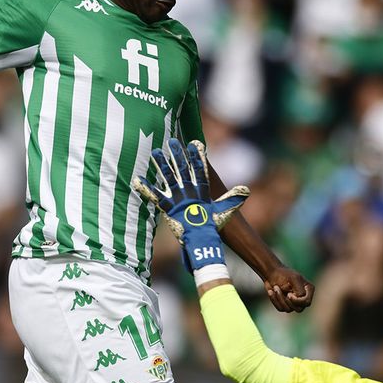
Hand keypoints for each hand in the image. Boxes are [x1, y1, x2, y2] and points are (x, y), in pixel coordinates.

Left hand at [133, 138, 231, 275]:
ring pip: (168, 177)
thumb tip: (246, 190)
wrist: (202, 241)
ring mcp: (177, 199)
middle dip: (177, 154)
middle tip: (172, 141)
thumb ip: (232, 199)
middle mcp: (189, 192)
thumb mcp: (224, 212)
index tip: (195, 143)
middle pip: (183, 169)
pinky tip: (137, 179)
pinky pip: (154, 195)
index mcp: (202, 191)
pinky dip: (145, 188)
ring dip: (161, 164)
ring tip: (154, 152)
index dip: (198, 156)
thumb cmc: (212, 228)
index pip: (201, 170)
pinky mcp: (166, 208)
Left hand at [262, 265, 313, 312]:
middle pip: (299, 309)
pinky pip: (280, 308)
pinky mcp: (285, 305)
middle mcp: (303, 298)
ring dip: (279, 298)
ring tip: (275, 287)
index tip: (289, 294)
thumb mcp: (293, 278)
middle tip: (279, 289)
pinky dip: (274, 300)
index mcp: (308, 290)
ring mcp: (294, 303)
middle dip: (287, 301)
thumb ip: (300, 290)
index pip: (307, 302)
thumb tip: (299, 299)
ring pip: (289, 309)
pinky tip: (271, 291)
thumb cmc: (283, 274)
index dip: (297, 301)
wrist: (271, 274)